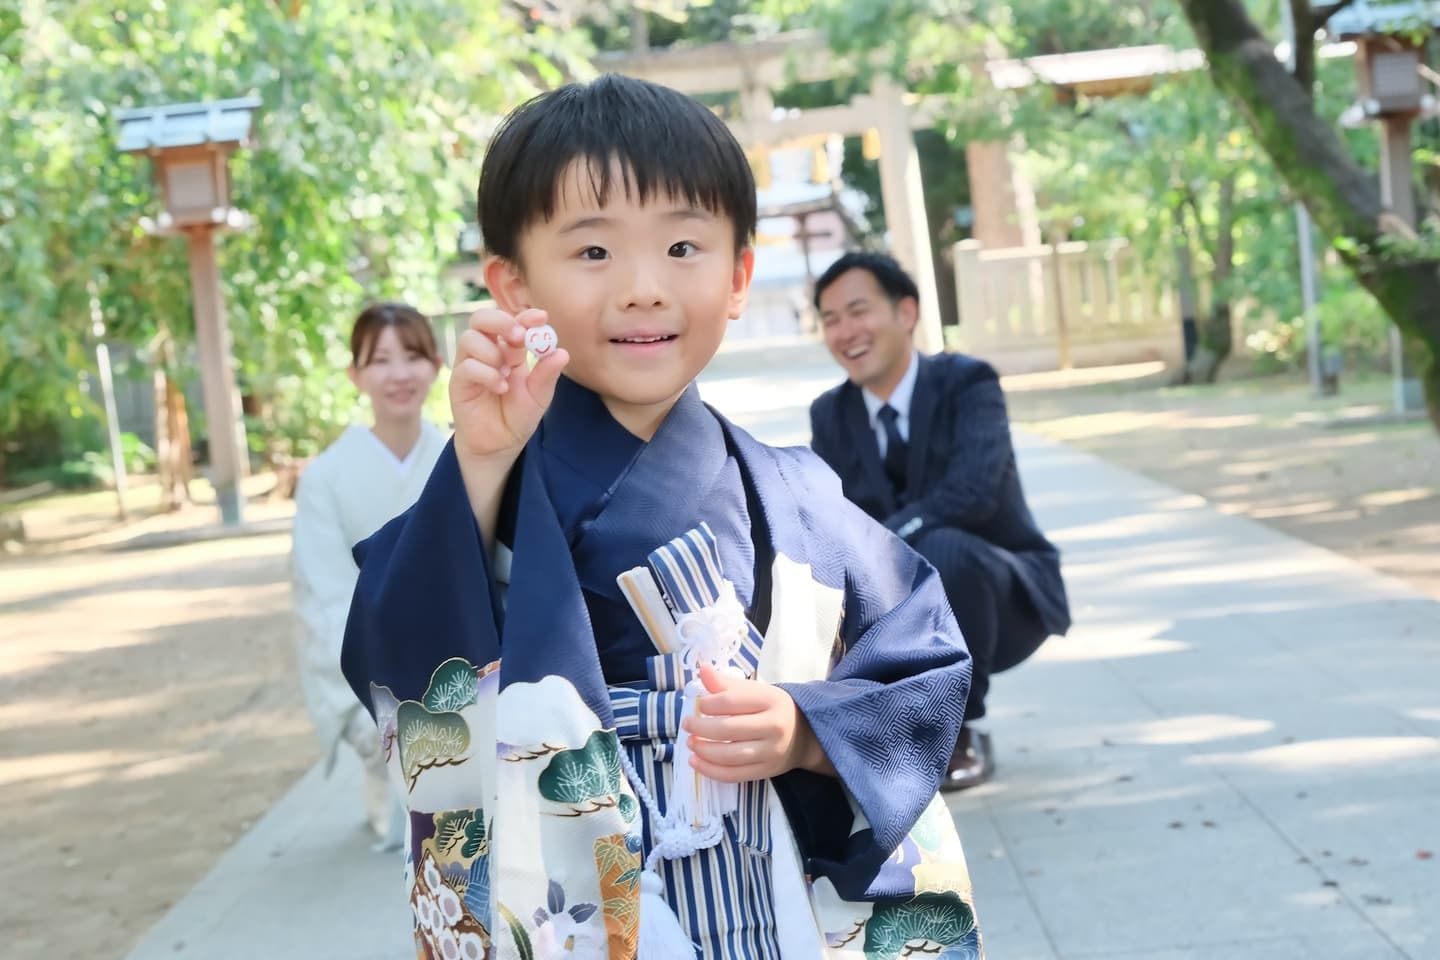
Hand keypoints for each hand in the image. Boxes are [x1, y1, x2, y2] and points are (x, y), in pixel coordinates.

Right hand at [449, 307, 568, 464]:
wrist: (500, 445)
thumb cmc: (519, 417)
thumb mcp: (539, 396)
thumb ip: (547, 374)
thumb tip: (562, 352)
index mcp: (510, 350)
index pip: (513, 322)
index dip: (525, 316)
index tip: (541, 317)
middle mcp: (487, 352)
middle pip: (482, 319)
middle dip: (501, 321)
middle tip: (519, 336)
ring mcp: (470, 365)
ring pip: (470, 338)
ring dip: (492, 352)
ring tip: (506, 374)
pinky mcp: (458, 382)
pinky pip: (467, 366)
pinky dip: (486, 374)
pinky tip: (500, 388)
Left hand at [681, 664, 831, 782]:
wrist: (805, 735)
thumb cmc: (773, 708)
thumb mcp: (756, 691)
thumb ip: (727, 683)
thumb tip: (702, 669)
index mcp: (770, 700)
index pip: (731, 701)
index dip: (708, 704)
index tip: (698, 705)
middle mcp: (772, 726)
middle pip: (728, 730)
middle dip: (700, 728)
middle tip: (687, 725)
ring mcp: (770, 752)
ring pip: (729, 755)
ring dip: (703, 750)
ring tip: (690, 743)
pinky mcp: (766, 771)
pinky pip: (733, 775)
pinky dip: (711, 771)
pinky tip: (696, 762)